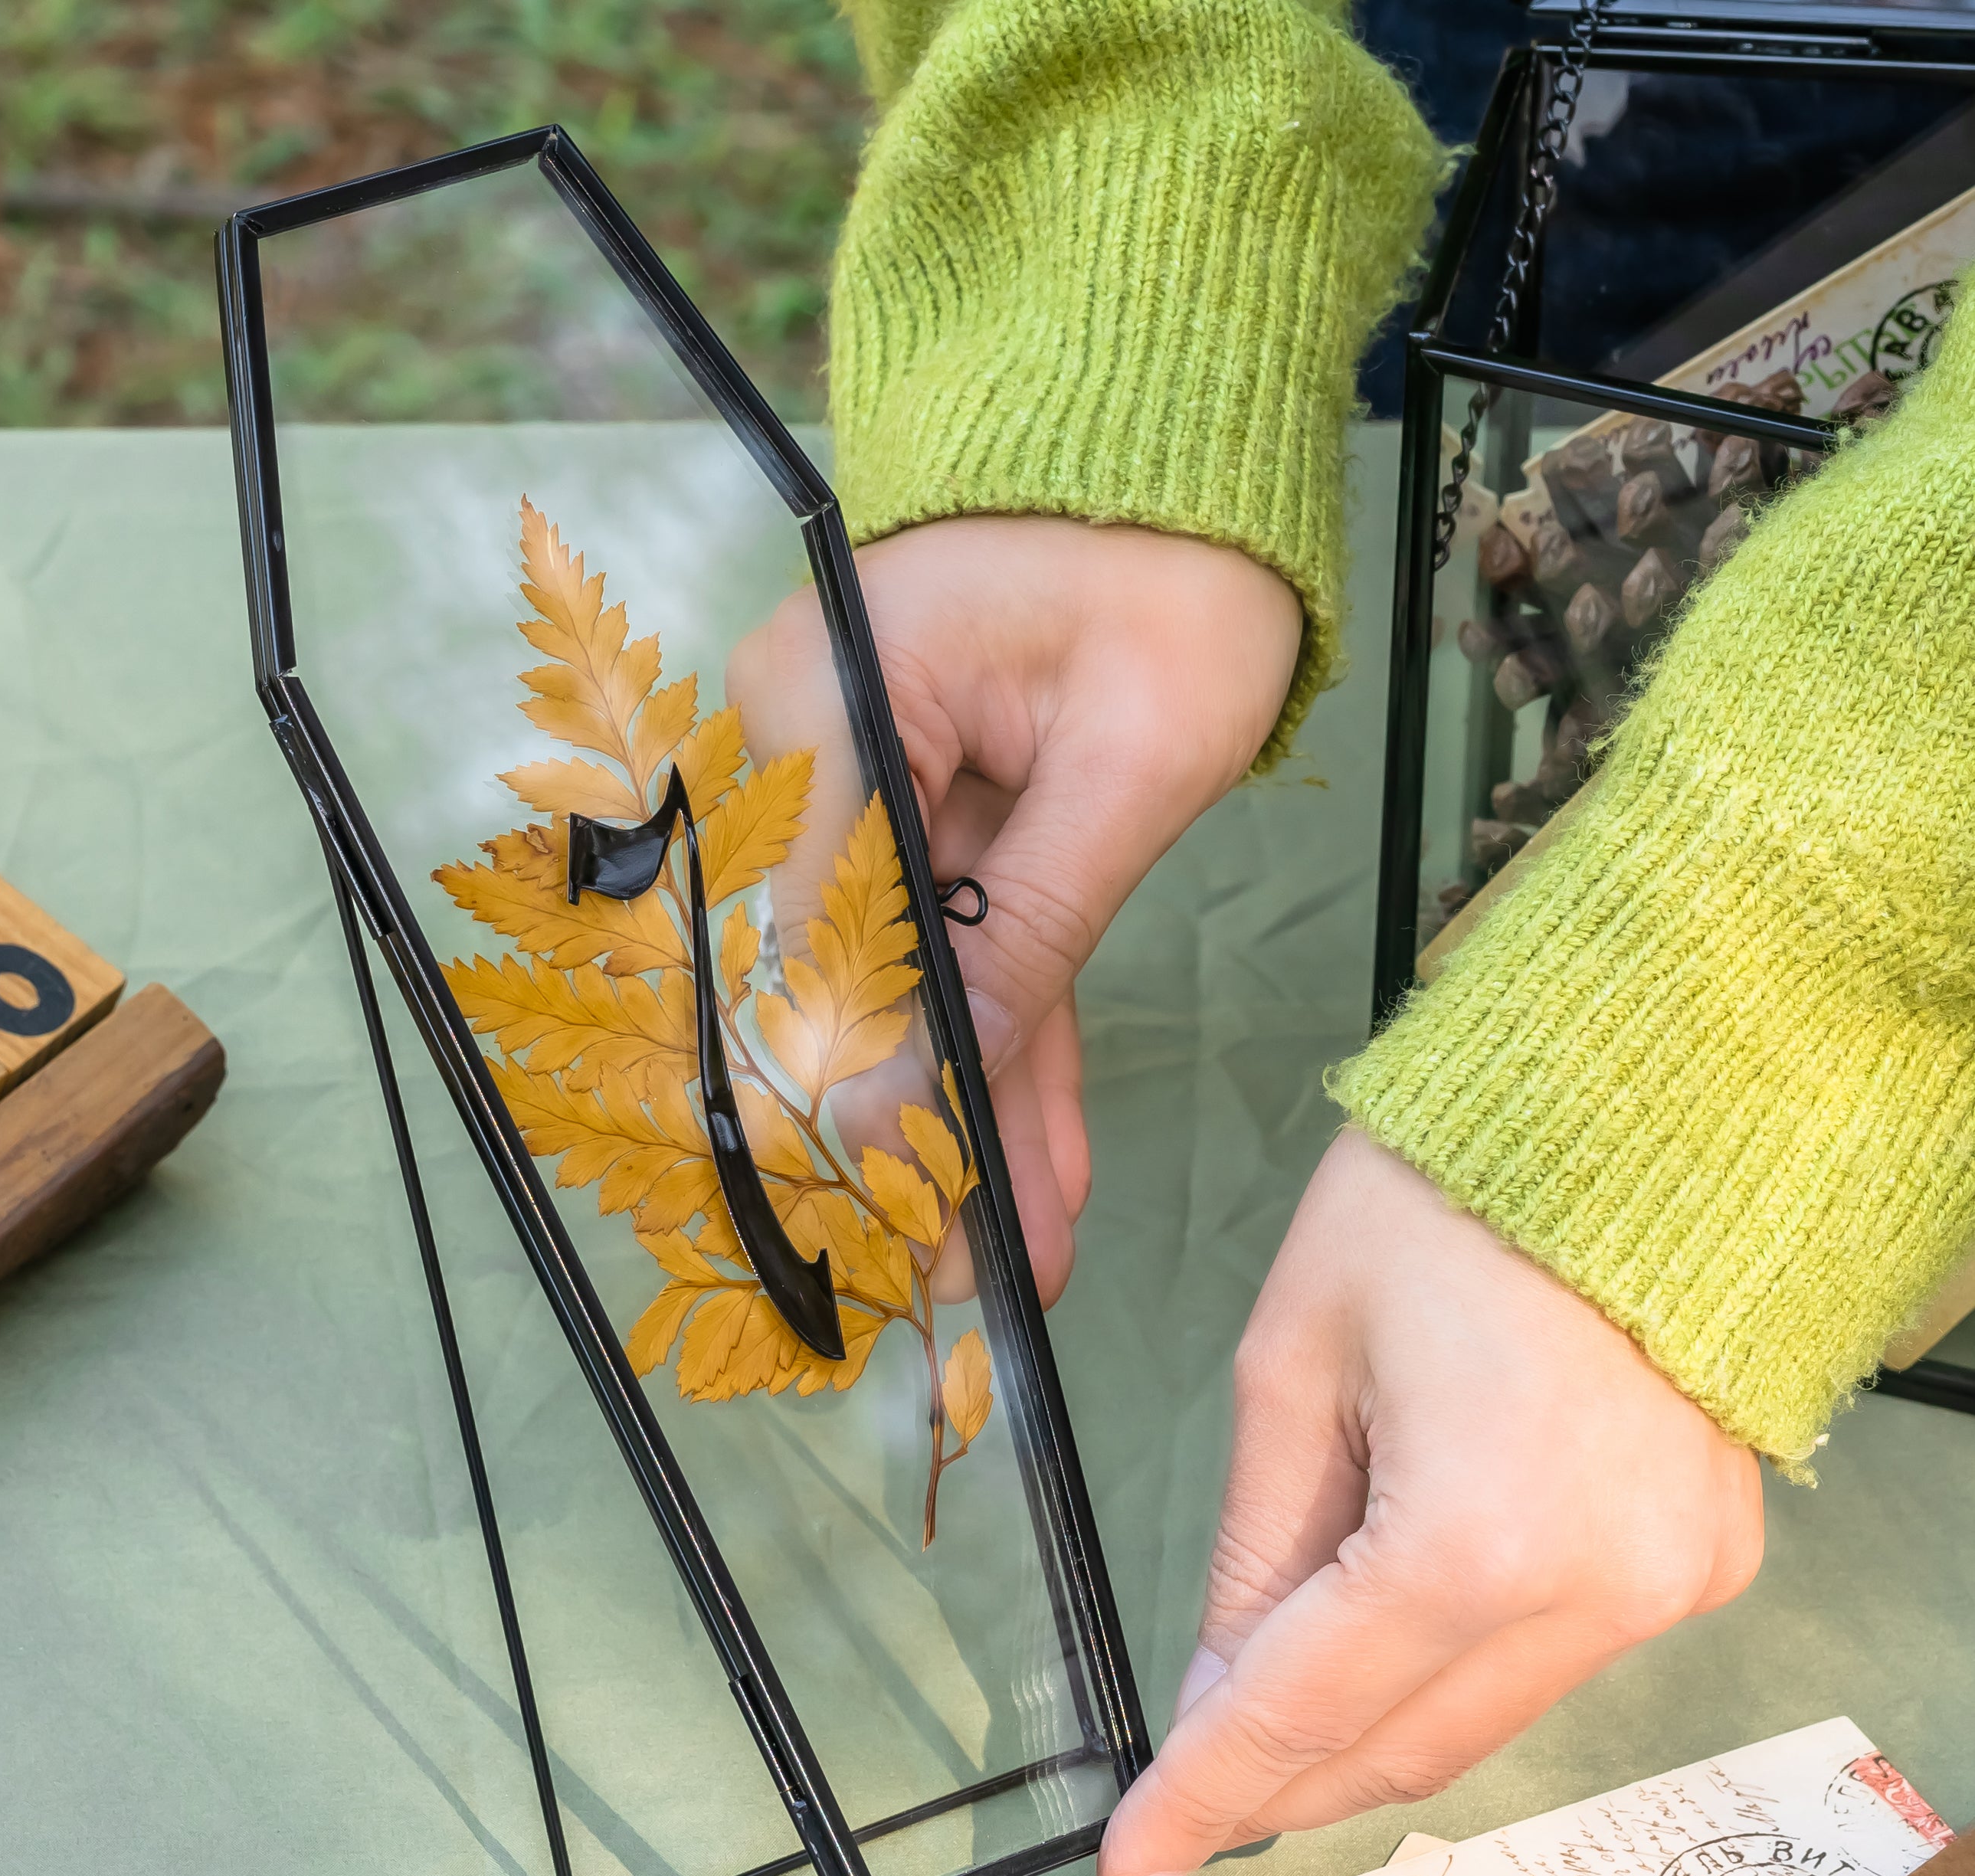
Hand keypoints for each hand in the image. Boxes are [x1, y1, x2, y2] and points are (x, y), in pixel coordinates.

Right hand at [727, 515, 1301, 1301]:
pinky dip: (1007, 1044)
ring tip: (1014, 1259)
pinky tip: (1036, 1164)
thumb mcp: (1134, 760)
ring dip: (971, 1114)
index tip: (908, 1215)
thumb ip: (1030, 926)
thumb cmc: (1179, 570)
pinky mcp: (917, 804)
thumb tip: (929, 1094)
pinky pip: (961, 942)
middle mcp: (808, 744)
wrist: (1188, 473)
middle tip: (962, 1281)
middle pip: (852, 979)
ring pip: (912, 979)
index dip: (867, 1092)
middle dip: (919, 1135)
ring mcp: (856, 776)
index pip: (827, 941)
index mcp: (834, 706)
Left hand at [1097, 1127, 1764, 1875]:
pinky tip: (1382, 1627)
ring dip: (1364, 1724)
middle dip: (1280, 1781)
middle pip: (1404, 1742)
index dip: (1204, 1797)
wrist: (1627, 1114)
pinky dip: (1451, 1664)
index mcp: (1473, 1540)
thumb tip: (1221, 1696)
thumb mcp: (1293, 1366)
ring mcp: (1669, 1587)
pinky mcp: (1704, 1561)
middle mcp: (1595, 1595)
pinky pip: (1550, 1657)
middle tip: (1181, 1799)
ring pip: (1480, 1715)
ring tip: (1263, 1708)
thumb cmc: (1431, 1207)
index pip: (1307, 1709)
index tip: (1127, 1872)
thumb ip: (1256, 1551)